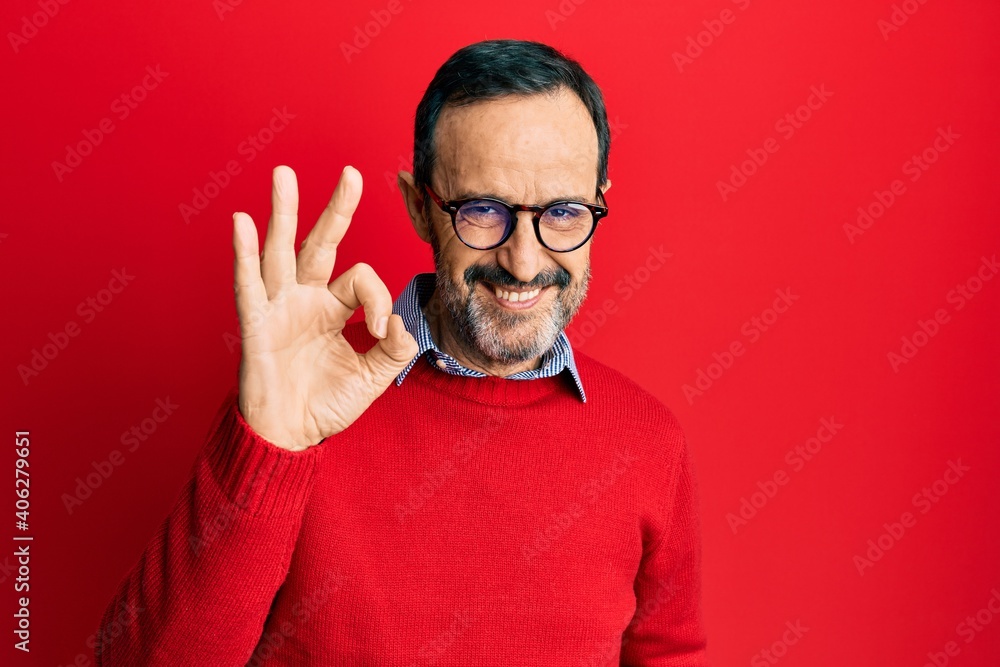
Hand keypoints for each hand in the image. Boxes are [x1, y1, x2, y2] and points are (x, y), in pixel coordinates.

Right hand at [231, 165, 417, 450]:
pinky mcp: (257, 324)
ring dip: (283, 213)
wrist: (290, 434)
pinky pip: (249, 285)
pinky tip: (241, 223)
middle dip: (336, 209)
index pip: (361, 279)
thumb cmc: (325, 404)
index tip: (383, 330)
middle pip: (320, 244)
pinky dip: (244, 255)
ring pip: (281, 251)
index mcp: (333, 307)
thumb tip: (402, 323)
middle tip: (351, 173)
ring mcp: (279, 307)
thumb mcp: (372, 378)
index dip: (379, 298)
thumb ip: (394, 350)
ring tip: (284, 175)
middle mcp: (305, 298)